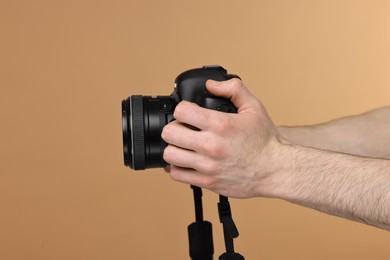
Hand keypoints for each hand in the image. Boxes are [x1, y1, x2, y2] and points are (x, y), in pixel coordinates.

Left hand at [161, 78, 283, 197]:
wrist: (276, 170)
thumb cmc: (265, 141)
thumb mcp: (254, 107)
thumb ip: (233, 89)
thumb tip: (211, 84)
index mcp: (221, 125)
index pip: (181, 111)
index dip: (183, 109)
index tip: (188, 112)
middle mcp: (211, 146)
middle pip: (170, 133)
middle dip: (174, 127)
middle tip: (183, 129)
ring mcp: (208, 166)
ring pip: (169, 155)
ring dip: (173, 147)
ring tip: (184, 145)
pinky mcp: (207, 182)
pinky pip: (177, 175)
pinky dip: (177, 167)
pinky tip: (186, 161)